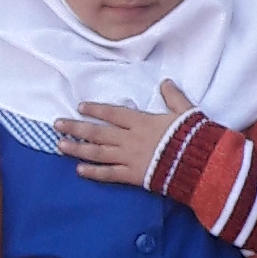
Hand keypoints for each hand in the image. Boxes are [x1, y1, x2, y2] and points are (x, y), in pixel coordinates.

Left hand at [57, 82, 192, 186]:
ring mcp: (129, 158)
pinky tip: (79, 170)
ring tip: (60, 145)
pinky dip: (93, 172)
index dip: (96, 110)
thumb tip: (165, 82)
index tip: (80, 106)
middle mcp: (130, 138)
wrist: (200, 164)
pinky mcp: (133, 175)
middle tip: (57, 125)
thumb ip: (174, 97)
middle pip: (97, 132)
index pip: (113, 113)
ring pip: (97, 152)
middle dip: (75, 128)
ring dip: (77, 148)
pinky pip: (109, 174)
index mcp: (142, 122)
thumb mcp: (186, 112)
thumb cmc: (194, 137)